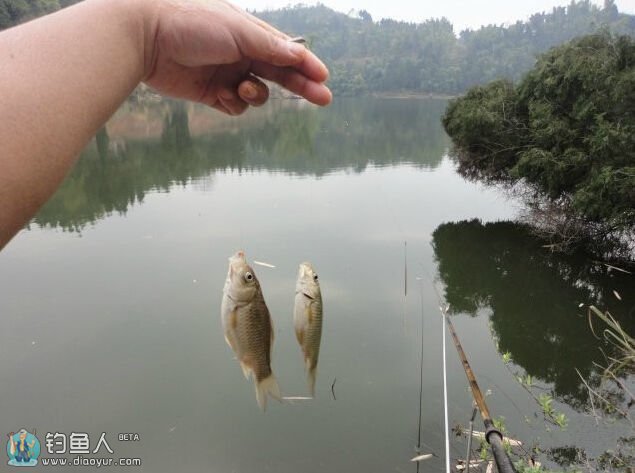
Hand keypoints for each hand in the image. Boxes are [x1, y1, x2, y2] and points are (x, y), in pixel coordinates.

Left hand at [141, 0, 331, 114]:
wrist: (145, 36)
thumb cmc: (192, 23)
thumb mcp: (238, 31)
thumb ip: (270, 46)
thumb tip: (300, 55)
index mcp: (250, 34)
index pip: (286, 51)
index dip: (306, 65)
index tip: (323, 77)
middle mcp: (242, 54)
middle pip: (279, 75)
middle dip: (301, 86)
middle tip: (324, 98)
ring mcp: (227, 74)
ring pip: (257, 94)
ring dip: (256, 95)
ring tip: (241, 88)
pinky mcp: (211, 93)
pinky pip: (234, 107)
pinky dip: (233, 104)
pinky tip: (222, 94)